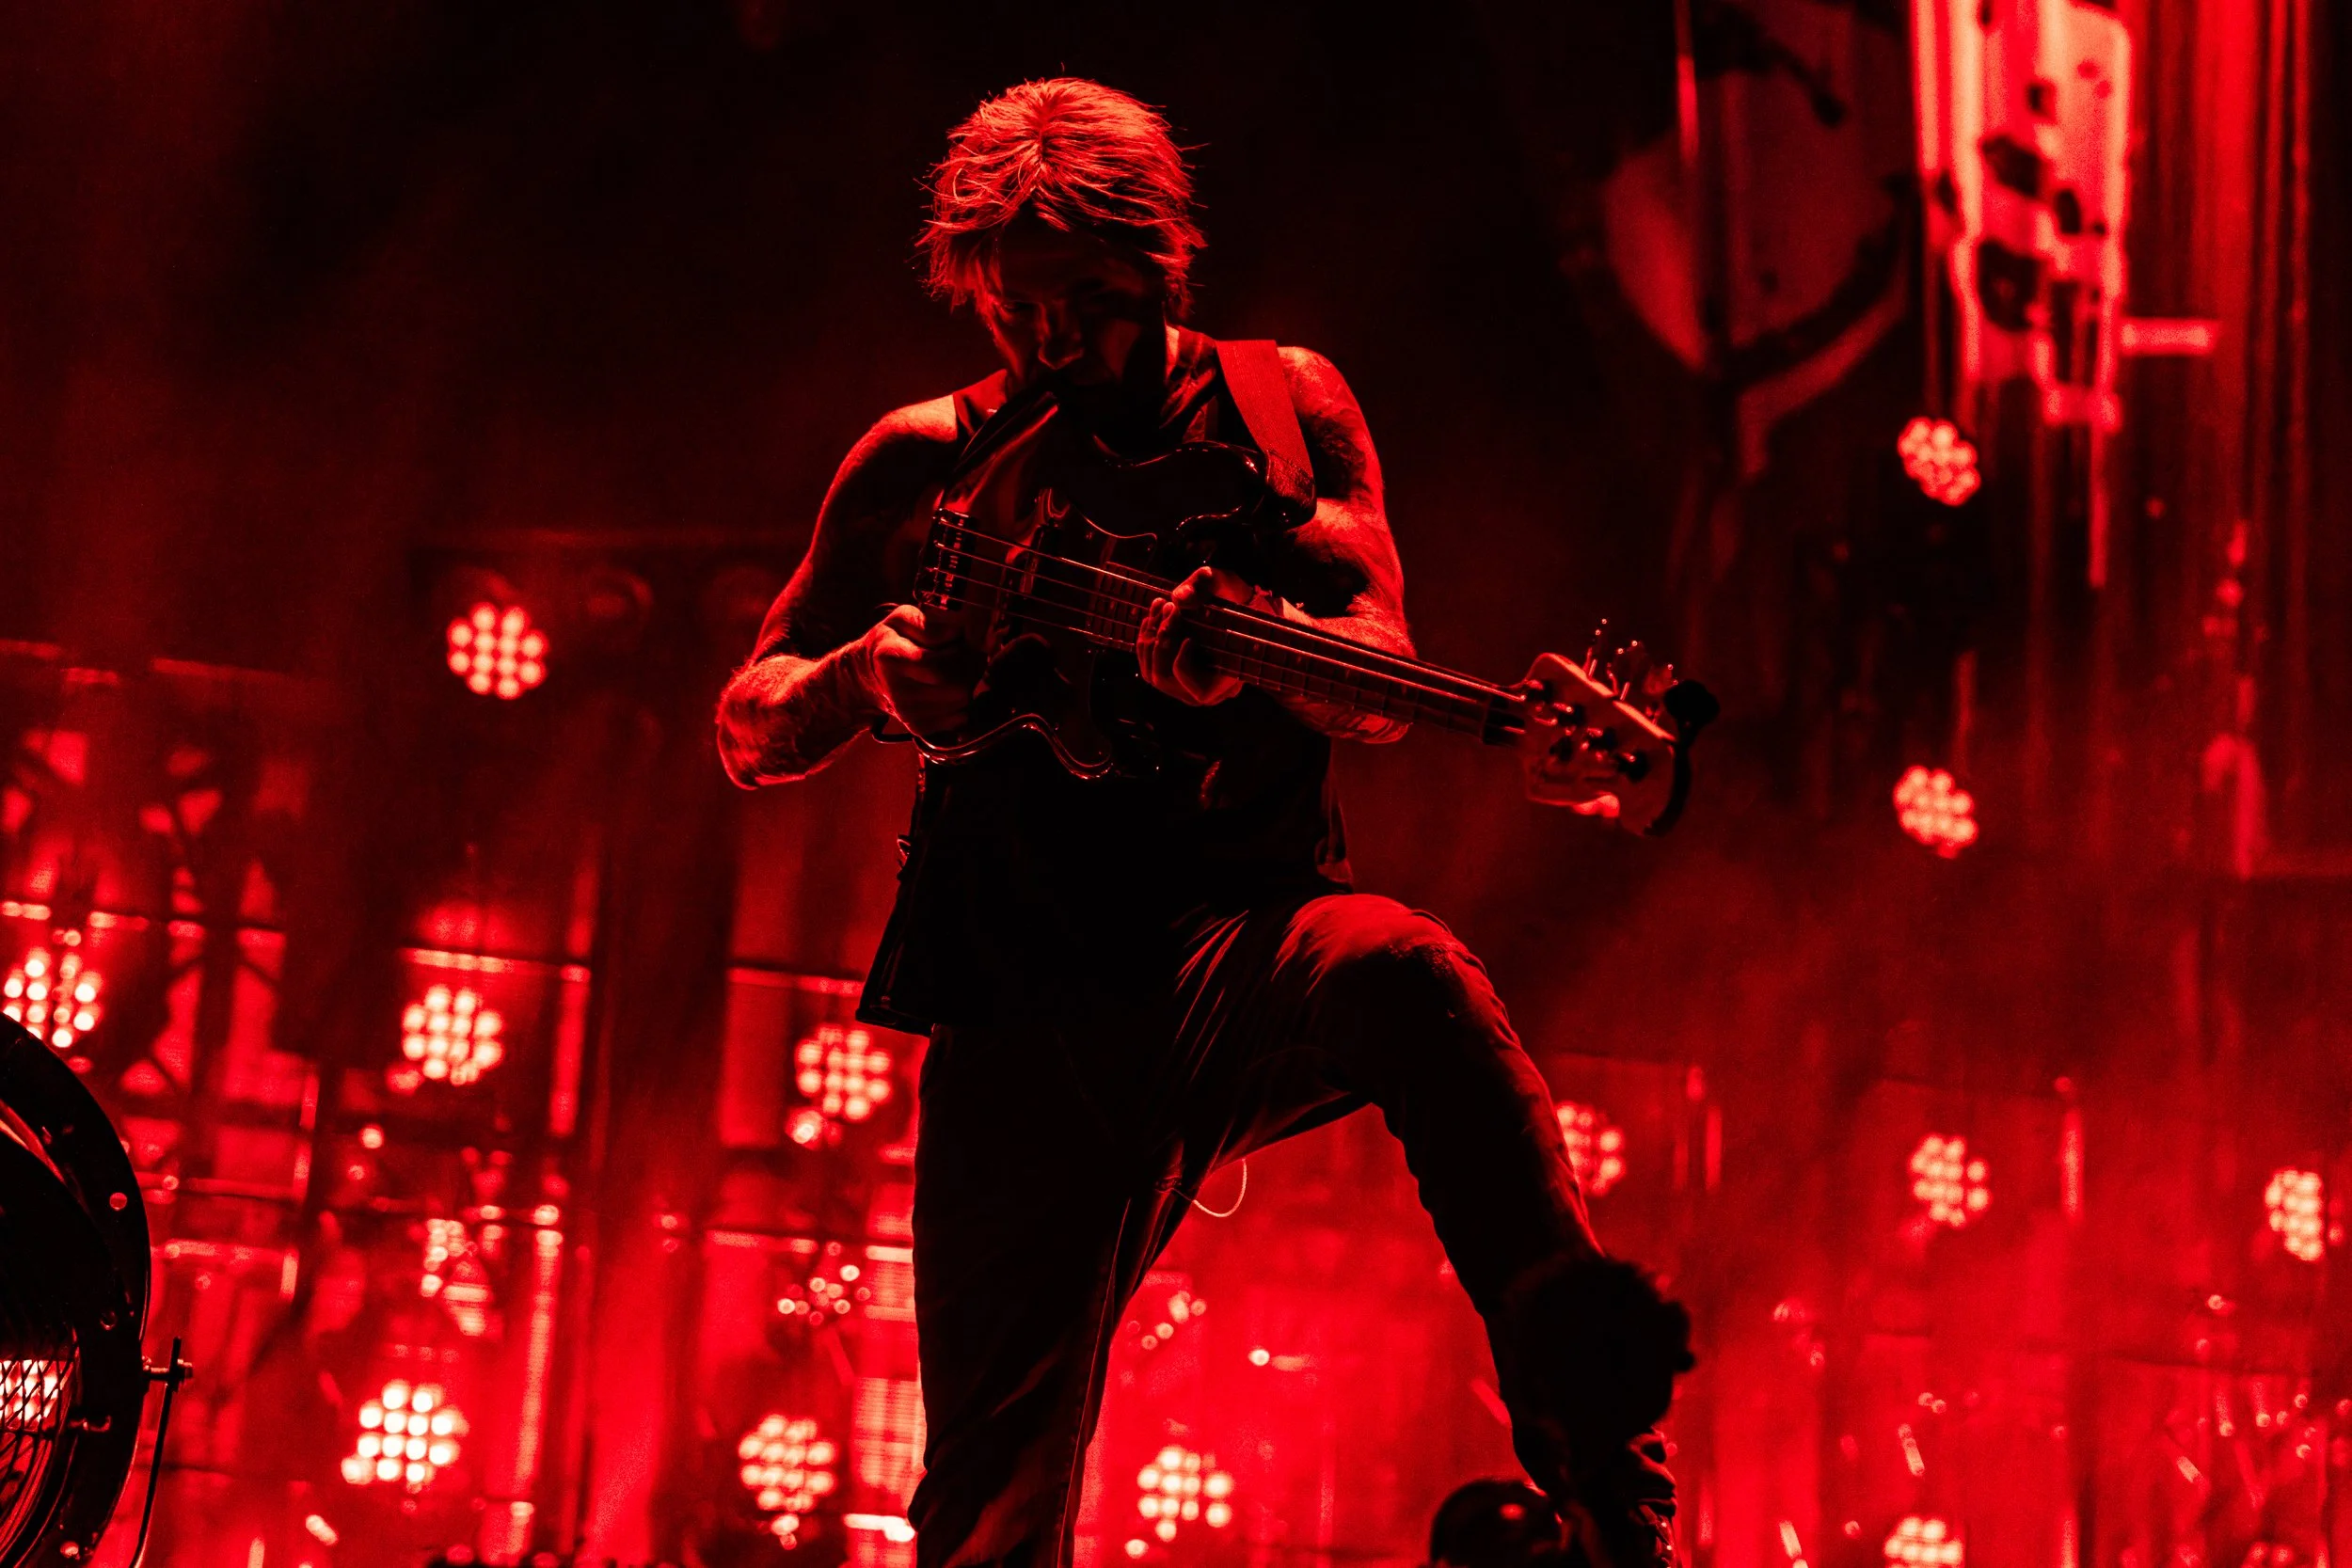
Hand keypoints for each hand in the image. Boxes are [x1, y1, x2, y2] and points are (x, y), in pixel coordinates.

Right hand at [862, 604, 977, 736]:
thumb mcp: (901, 619)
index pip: (940, 666)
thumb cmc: (890, 642)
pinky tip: (950, 687)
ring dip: (968, 684)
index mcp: (892, 659)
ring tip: (957, 669)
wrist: (868, 675)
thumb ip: (928, 624)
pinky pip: (959, 718)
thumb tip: (956, 633)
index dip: (961, 654)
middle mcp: (898, 692)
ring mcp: (908, 714)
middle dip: (970, 668)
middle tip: (967, 654)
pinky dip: (961, 701)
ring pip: (962, 703)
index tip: (963, 641)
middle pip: (956, 688)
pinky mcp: (919, 727)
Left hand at [1138, 566, 1251, 705]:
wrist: (1230, 601)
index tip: (1189, 637)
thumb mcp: (1225, 583)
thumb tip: (1180, 597)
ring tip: (1161, 607)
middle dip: (1162, 640)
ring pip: (1151, 673)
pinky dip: (1146, 638)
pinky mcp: (1170, 674)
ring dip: (1150, 637)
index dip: (1184, 665)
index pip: (1199, 692)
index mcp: (1229, 682)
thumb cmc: (1232, 596)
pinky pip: (1148, 665)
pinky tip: (1155, 614)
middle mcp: (1205, 692)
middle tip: (1169, 607)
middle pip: (1165, 679)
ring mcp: (1184, 686)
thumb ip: (1204, 585)